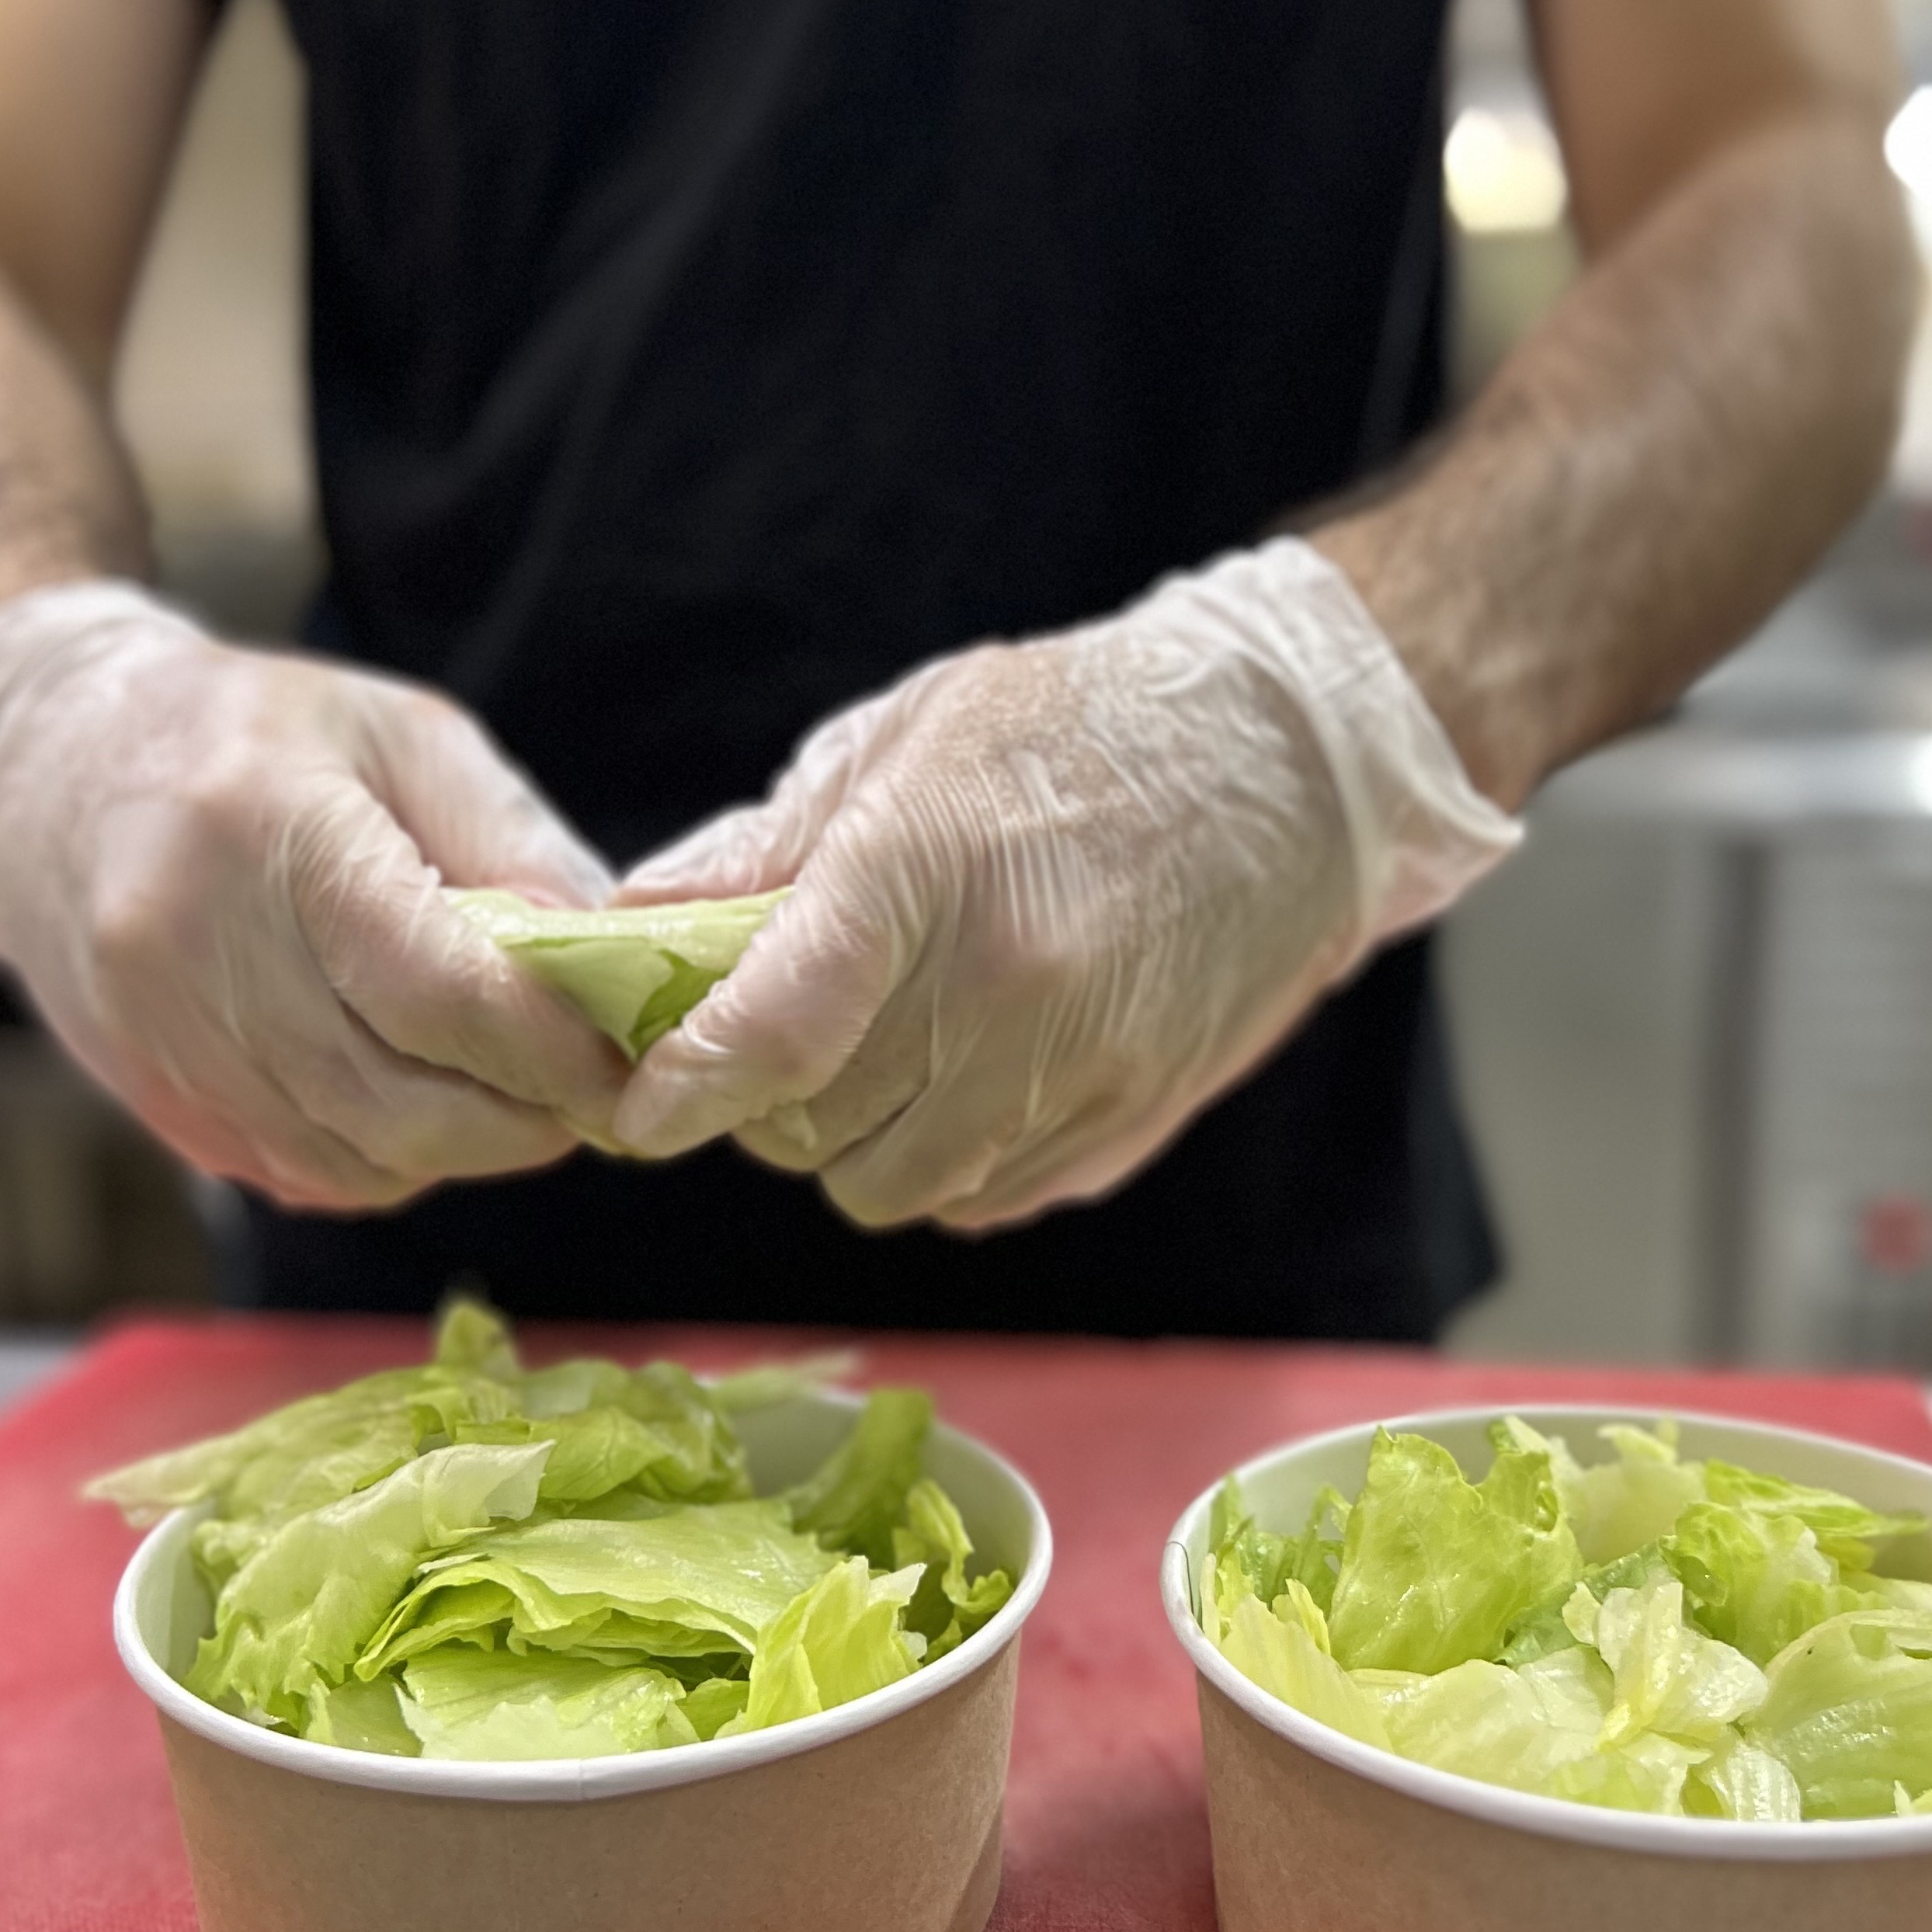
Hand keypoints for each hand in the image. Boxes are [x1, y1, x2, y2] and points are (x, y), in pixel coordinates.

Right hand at [0, 581, 625, 1208]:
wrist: (53, 774)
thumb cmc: (257, 735)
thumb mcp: (404, 734)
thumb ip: (511, 839)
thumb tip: (607, 948)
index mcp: (270, 833)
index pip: (433, 987)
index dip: (546, 1046)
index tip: (626, 1065)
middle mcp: (200, 953)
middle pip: (400, 1101)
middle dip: (525, 1118)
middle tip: (599, 1095)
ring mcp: (168, 1044)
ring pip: (359, 1159)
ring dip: (466, 1148)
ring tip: (527, 1095)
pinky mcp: (161, 1104)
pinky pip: (307, 1173)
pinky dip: (391, 1158)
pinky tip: (427, 1100)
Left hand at [610, 538, 1519, 1231]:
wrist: (1292, 767)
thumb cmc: (1084, 729)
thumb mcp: (912, 736)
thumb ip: (772, 842)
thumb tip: (639, 913)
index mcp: (931, 865)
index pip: (778, 1024)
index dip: (687, 1085)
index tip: (641, 1109)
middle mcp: (1009, 986)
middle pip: (815, 1128)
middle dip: (768, 1100)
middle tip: (784, 1031)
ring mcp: (1081, 1067)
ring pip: (894, 1189)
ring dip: (857, 1144)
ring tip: (882, 1055)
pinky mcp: (1132, 1122)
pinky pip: (986, 1202)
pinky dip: (948, 1162)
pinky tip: (968, 1077)